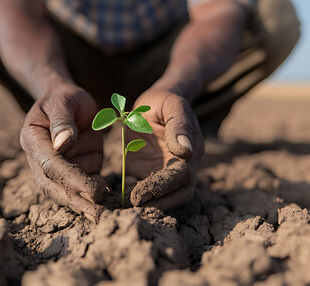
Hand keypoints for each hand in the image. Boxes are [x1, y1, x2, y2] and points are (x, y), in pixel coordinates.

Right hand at [20, 83, 106, 221]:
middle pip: (55, 186)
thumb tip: (63, 143)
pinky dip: (95, 196)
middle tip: (98, 216)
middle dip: (76, 202)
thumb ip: (62, 121)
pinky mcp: (77, 168)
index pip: (50, 164)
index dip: (70, 179)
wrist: (67, 99)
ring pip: (67, 192)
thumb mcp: (63, 100)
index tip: (91, 191)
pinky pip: (84, 185)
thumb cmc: (63, 97)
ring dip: (85, 205)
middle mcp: (40, 158)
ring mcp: (58, 167)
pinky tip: (110, 203)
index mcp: (32, 140)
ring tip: (104, 217)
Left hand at [126, 89, 203, 208]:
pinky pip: (146, 192)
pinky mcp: (150, 173)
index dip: (162, 187)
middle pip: (179, 194)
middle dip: (157, 203)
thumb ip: (179, 126)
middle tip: (132, 206)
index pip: (181, 176)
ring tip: (124, 208)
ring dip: (148, 205)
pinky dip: (134, 199)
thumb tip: (186, 151)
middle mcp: (183, 166)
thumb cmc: (166, 101)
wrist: (156, 102)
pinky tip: (117, 201)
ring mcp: (167, 172)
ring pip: (166, 199)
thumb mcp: (173, 106)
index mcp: (192, 151)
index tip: (140, 194)